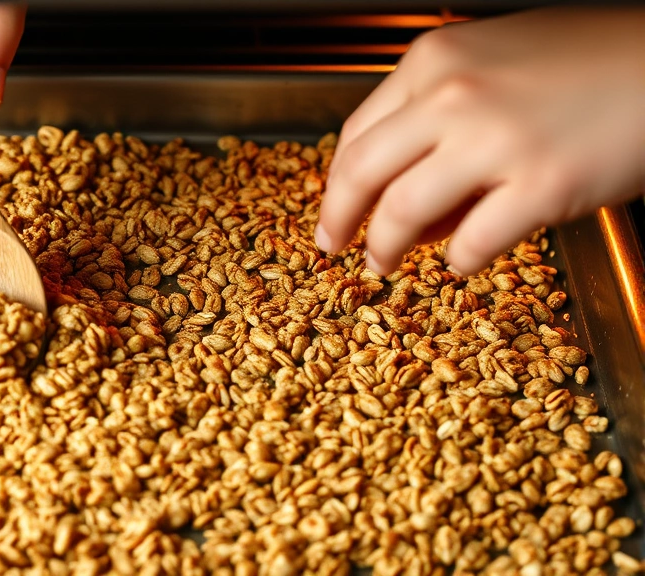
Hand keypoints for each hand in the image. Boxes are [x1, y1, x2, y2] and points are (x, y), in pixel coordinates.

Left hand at [315, 7, 644, 276]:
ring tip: (383, 263)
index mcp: (433, 61)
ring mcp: (495, 140)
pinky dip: (459, 261)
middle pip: (360, 173)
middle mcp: (452, 95)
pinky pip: (472, 243)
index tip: (332, 209)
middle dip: (337, 220)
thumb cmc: (589, 61)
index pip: (357, 134)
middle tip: (333, 246)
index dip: (336, 183)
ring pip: (402, 212)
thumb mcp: (494, 61)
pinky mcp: (541, 184)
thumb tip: (402, 183)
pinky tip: (462, 261)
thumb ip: (438, 111)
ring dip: (383, 247)